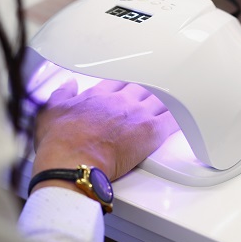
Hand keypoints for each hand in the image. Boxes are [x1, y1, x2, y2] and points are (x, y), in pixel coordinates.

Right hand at [32, 79, 177, 183]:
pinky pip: (174, 119)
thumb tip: (67, 86)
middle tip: (156, 89)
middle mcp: (119, 100)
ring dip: (168, 99)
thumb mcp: (50, 111)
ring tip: (178, 98)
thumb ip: (62, 94)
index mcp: (97, 94)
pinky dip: (183, 116)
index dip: (125, 81)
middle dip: (149, 87)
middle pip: (142, 86)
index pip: (118, 80)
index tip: (129, 84)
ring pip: (160, 98)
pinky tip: (190, 116)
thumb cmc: (60, 143)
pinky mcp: (150, 131)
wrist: (71, 161)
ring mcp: (137, 114)